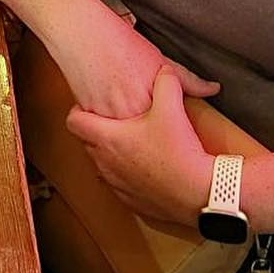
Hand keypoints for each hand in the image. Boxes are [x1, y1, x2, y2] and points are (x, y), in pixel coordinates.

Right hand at [57, 20, 219, 121]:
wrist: (82, 33)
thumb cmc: (119, 43)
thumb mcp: (159, 60)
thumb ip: (186, 80)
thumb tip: (213, 89)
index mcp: (153, 103)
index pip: (169, 128)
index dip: (168, 125)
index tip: (168, 124)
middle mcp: (131, 114)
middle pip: (146, 135)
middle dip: (148, 133)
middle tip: (145, 116)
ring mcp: (108, 117)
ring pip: (123, 136)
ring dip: (126, 131)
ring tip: (125, 111)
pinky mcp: (89, 116)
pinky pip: (102, 129)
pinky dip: (106, 124)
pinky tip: (109, 107)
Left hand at [66, 70, 215, 226]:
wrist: (199, 194)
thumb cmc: (180, 153)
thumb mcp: (173, 109)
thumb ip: (166, 82)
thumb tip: (165, 70)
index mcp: (107, 139)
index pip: (74, 121)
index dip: (79, 110)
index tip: (90, 104)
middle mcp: (105, 164)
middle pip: (86, 142)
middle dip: (96, 130)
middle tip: (113, 121)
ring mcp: (116, 185)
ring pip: (101, 165)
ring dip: (110, 153)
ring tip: (129, 142)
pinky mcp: (130, 202)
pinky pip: (118, 185)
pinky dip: (124, 174)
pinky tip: (143, 166)